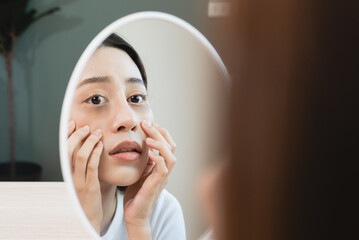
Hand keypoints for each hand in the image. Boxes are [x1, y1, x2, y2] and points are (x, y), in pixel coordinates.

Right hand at [67, 120, 103, 232]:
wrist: (87, 218)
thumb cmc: (86, 198)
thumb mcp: (80, 180)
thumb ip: (81, 165)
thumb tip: (87, 146)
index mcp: (67, 173)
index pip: (63, 150)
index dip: (67, 135)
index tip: (72, 123)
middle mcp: (70, 176)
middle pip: (68, 150)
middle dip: (77, 135)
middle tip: (86, 127)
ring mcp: (79, 181)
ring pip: (80, 156)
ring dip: (89, 142)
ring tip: (97, 133)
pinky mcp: (90, 187)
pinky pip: (92, 166)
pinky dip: (96, 153)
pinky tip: (101, 146)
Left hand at [123, 121, 176, 238]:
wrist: (134, 214)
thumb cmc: (135, 194)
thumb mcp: (139, 172)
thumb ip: (144, 160)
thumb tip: (142, 145)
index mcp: (161, 165)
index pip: (167, 144)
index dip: (160, 132)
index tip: (148, 123)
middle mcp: (165, 170)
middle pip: (171, 147)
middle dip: (160, 132)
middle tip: (146, 124)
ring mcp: (162, 178)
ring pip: (171, 157)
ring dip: (160, 144)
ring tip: (147, 137)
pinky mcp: (156, 185)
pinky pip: (163, 169)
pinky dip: (158, 158)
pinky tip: (149, 153)